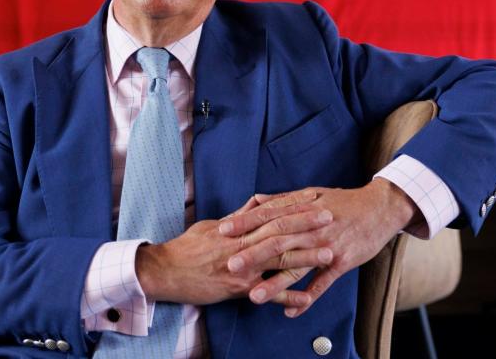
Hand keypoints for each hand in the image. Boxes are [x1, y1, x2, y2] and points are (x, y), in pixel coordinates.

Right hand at [135, 189, 334, 304]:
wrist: (165, 271)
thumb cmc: (186, 248)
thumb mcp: (211, 226)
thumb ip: (237, 217)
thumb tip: (256, 204)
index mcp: (236, 227)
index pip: (271, 211)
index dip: (294, 204)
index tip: (314, 197)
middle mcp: (242, 243)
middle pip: (280, 230)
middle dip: (307, 224)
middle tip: (330, 217)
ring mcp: (242, 266)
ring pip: (278, 259)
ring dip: (306, 257)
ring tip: (329, 254)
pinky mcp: (238, 288)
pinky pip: (267, 293)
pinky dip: (288, 297)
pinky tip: (307, 298)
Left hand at [218, 180, 418, 316]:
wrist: (379, 208)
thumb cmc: (342, 201)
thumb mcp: (312, 193)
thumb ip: (283, 199)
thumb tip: (256, 200)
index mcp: (301, 208)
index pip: (268, 215)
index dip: (245, 222)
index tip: (222, 230)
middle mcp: (311, 227)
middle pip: (278, 241)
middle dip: (253, 254)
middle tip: (230, 266)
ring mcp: (326, 245)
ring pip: (297, 266)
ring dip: (275, 283)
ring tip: (254, 297)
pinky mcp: (341, 262)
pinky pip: (322, 283)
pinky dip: (307, 298)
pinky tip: (291, 311)